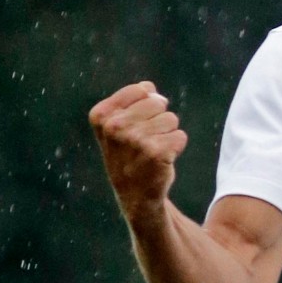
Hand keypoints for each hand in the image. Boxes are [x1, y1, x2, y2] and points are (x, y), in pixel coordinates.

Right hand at [89, 81, 188, 220]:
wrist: (134, 193)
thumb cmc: (129, 153)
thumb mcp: (118, 124)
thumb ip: (133, 100)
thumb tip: (149, 88)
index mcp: (101, 115)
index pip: (142, 89)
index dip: (145, 105)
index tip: (133, 124)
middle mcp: (114, 127)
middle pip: (158, 102)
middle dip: (158, 119)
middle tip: (144, 141)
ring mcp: (135, 140)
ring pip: (171, 119)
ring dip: (167, 134)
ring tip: (151, 151)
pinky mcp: (156, 153)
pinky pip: (180, 136)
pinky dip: (175, 147)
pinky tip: (160, 160)